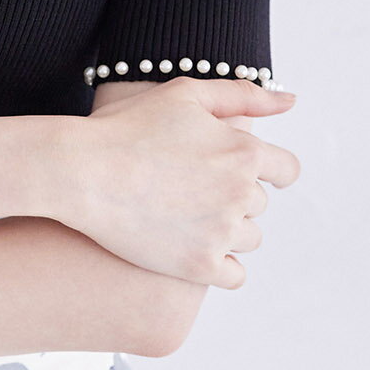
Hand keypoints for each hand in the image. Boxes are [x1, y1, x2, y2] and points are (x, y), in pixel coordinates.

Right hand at [53, 78, 299, 288]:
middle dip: (231, 197)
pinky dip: (219, 265)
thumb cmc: (126, 127)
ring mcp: (221, 233)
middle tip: (186, 188)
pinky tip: (190, 248)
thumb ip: (244, 95)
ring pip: (248, 239)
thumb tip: (291, 100)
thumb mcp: (185, 94)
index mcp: (245, 152)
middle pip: (258, 204)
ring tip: (182, 216)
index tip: (236, 173)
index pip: (286, 170)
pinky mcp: (199, 266)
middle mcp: (241, 194)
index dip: (266, 170)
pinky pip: (234, 275)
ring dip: (226, 230)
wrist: (78, 171)